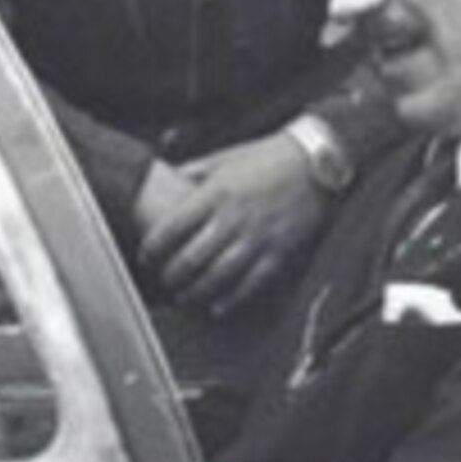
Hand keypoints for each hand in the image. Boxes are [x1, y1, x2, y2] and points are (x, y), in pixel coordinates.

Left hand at [135, 134, 329, 315]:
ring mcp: (256, 238)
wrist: (315, 163)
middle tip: (164, 280)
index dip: (154, 247)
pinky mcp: (278, 253)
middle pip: (192, 258)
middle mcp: (233, 218)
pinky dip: (231, 299)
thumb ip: (195, 171)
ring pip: (218, 276)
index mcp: (216, 193)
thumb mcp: (225, 157)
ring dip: (196, 291)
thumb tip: (168, 176)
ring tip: (185, 296)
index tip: (146, 256)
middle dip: (172, 274)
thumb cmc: (268, 158)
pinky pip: (250, 284)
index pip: (173, 227)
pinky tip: (217, 305)